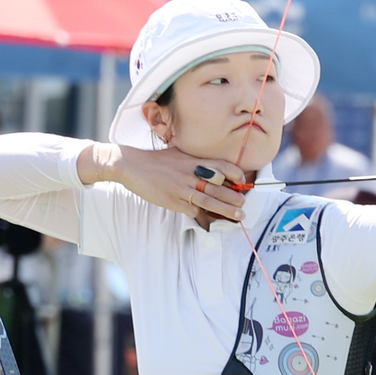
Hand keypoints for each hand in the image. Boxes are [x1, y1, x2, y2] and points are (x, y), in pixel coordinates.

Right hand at [78, 142, 246, 227]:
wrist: (131, 165)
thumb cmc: (158, 161)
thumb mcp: (179, 154)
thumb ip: (197, 161)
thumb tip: (216, 171)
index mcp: (193, 160)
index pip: (221, 165)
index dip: (234, 173)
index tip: (242, 181)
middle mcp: (189, 173)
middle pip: (218, 186)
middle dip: (234, 197)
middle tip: (244, 203)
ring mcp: (181, 188)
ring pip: (209, 200)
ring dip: (226, 210)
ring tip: (239, 215)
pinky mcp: (173, 201)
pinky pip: (192, 210)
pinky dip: (202, 214)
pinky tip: (211, 220)